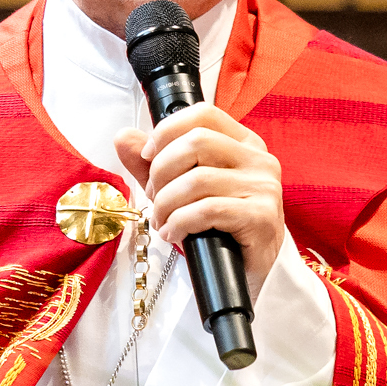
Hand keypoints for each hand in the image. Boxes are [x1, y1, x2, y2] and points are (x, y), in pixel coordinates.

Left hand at [116, 103, 284, 285]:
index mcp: (242, 143)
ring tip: (162, 222)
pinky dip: (179, 222)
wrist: (251, 271)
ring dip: (166, 204)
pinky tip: (174, 234)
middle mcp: (258, 159)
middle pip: (195, 142)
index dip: (166, 131)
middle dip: (160, 172)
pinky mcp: (261, 216)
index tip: (147, 157)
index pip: (202, 114)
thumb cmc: (218, 227)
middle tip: (154, 199)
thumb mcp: (182, 190)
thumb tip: (123, 137)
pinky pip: (207, 210)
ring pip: (197, 180)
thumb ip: (154, 163)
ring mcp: (263, 187)